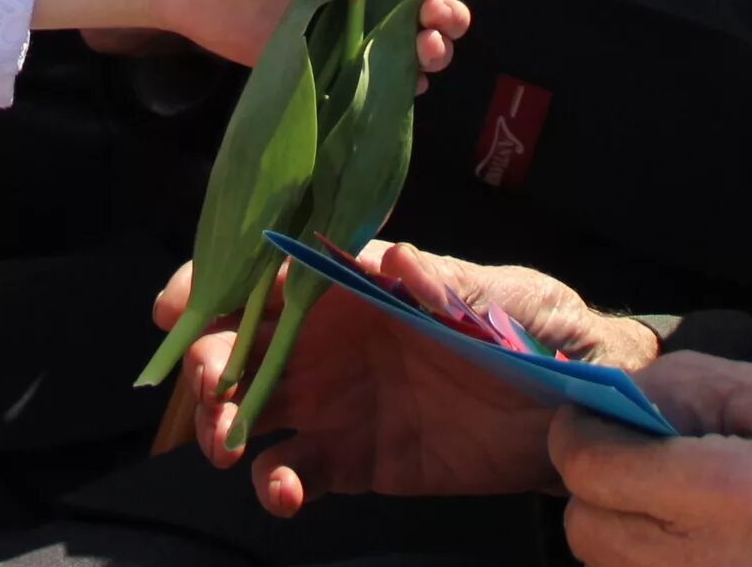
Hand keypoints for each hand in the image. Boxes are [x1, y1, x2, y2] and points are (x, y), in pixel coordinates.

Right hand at [160, 242, 654, 513]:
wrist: (574, 408)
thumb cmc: (534, 324)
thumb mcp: (497, 292)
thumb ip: (443, 280)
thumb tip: (394, 259)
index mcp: (352, 284)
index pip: (269, 272)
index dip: (216, 283)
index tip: (178, 305)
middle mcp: (329, 339)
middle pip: (244, 344)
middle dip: (210, 361)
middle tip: (211, 386)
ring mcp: (335, 402)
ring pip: (253, 409)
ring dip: (224, 424)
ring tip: (228, 447)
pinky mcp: (353, 460)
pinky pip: (296, 471)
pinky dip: (275, 484)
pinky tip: (281, 493)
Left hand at [550, 355, 751, 566]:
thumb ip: (700, 386)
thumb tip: (626, 394)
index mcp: (739, 497)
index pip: (593, 468)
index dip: (583, 435)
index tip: (603, 422)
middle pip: (588, 532)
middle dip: (600, 489)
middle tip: (647, 465)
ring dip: (627, 534)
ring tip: (686, 507)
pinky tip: (711, 546)